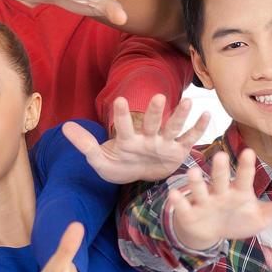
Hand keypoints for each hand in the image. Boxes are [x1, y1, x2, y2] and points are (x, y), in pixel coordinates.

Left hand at [63, 95, 208, 184]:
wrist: (138, 174)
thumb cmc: (118, 165)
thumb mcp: (99, 159)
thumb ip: (84, 144)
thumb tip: (65, 127)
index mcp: (127, 140)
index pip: (123, 126)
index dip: (122, 115)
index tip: (120, 100)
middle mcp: (147, 137)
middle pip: (152, 123)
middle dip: (155, 112)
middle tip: (158, 97)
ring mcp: (163, 143)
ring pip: (173, 127)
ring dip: (180, 115)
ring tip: (189, 101)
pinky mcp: (177, 150)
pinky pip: (188, 139)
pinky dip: (197, 128)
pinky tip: (206, 115)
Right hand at [168, 149, 271, 250]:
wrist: (210, 231)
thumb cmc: (237, 219)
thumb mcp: (260, 216)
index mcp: (238, 191)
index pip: (243, 177)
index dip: (245, 166)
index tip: (248, 152)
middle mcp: (219, 192)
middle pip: (219, 179)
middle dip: (219, 169)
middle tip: (220, 155)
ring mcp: (203, 201)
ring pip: (199, 189)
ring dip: (196, 182)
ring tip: (193, 173)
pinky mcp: (189, 213)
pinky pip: (183, 206)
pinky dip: (177, 202)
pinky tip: (173, 195)